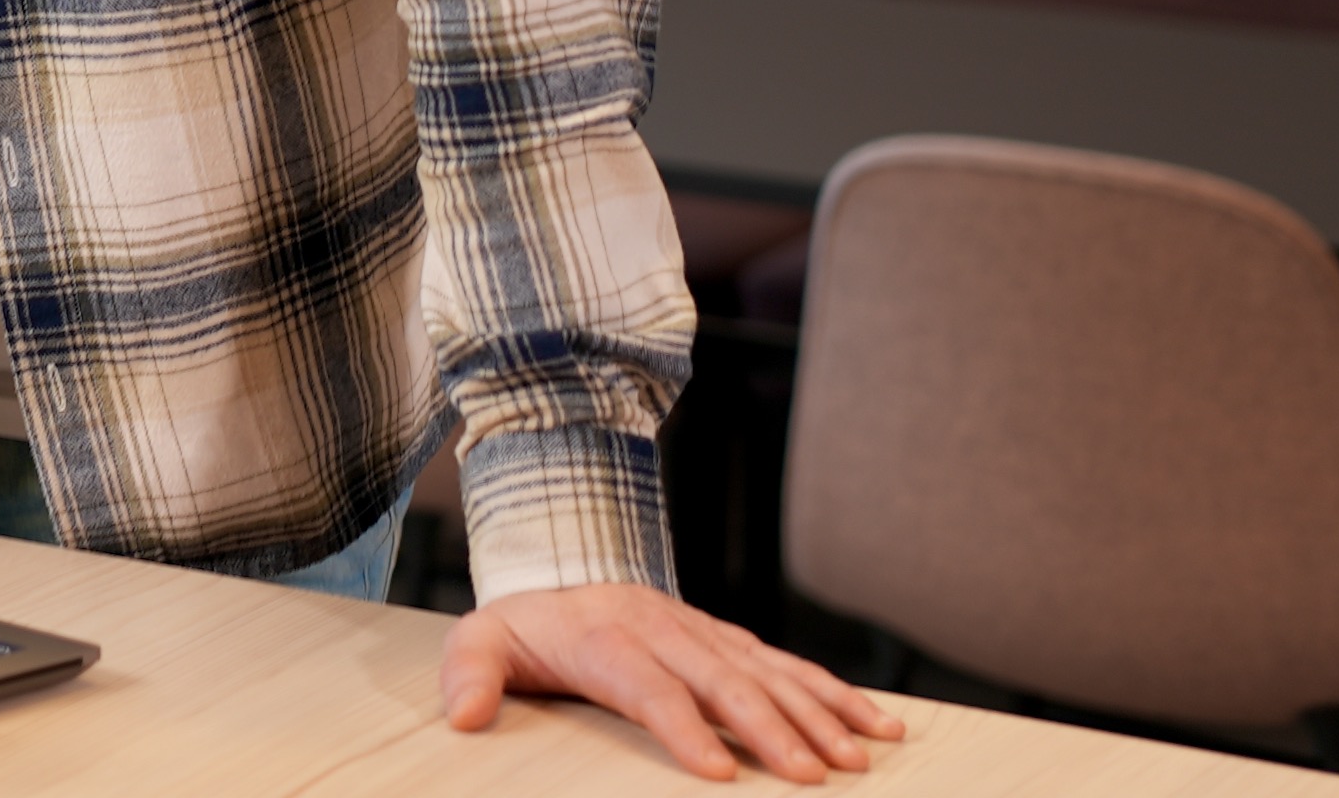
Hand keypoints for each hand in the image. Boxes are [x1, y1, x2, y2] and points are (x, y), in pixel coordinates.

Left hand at [440, 581, 903, 783]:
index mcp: (604, 636)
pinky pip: (787, 662)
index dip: (683, 726)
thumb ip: (472, 674)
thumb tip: (463, 718)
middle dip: (770, 728)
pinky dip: (833, 691)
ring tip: (858, 755)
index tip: (719, 772)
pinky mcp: (729, 637)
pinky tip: (875, 721)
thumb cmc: (524, 623)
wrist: (560, 562)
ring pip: (767, 671)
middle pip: (723, 680)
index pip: (648, 684)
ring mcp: (702, 630)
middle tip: (812, 776)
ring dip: (816, 712)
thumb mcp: (480, 638)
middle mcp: (663, 629)